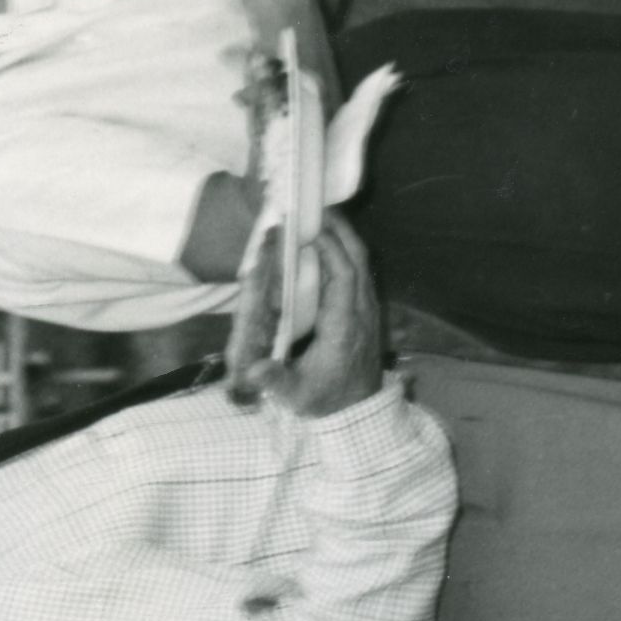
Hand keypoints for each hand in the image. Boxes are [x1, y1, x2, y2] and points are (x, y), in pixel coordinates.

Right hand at [255, 217, 385, 420]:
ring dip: (343, 237)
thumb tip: (253, 371)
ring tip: (320, 217)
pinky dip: (346, 251)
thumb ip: (275, 380)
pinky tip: (329, 243)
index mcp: (344, 327)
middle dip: (338, 230)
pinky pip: (360, 272)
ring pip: (362, 262)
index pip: (343, 276)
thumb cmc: (325, 400)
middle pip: (356, 259)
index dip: (329, 248)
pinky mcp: (367, 311)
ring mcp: (368, 310)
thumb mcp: (297, 395)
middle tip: (314, 208)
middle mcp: (361, 313)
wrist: (357, 412)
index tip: (308, 229)